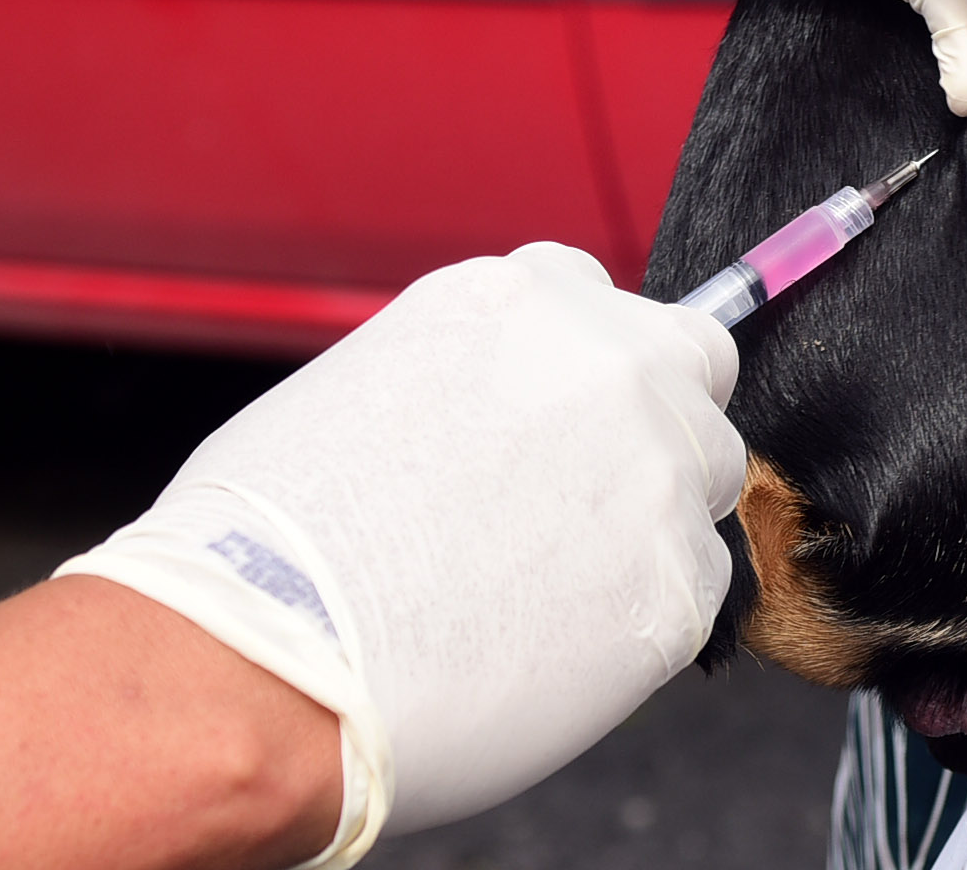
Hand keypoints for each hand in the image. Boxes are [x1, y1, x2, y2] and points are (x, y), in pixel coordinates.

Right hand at [58, 243, 743, 855]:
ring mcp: (658, 470)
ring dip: (651, 519)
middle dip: (652, 425)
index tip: (566, 418)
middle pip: (693, 372)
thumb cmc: (271, 546)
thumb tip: (513, 412)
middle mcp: (610, 364)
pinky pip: (696, 587)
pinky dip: (641, 614)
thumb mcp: (368, 386)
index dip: (591, 369)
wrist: (260, 667)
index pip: (613, 306)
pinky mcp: (680, 583)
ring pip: (706, 480)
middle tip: (574, 500)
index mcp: (523, 299)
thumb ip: (478, 377)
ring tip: (540, 582)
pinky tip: (549, 640)